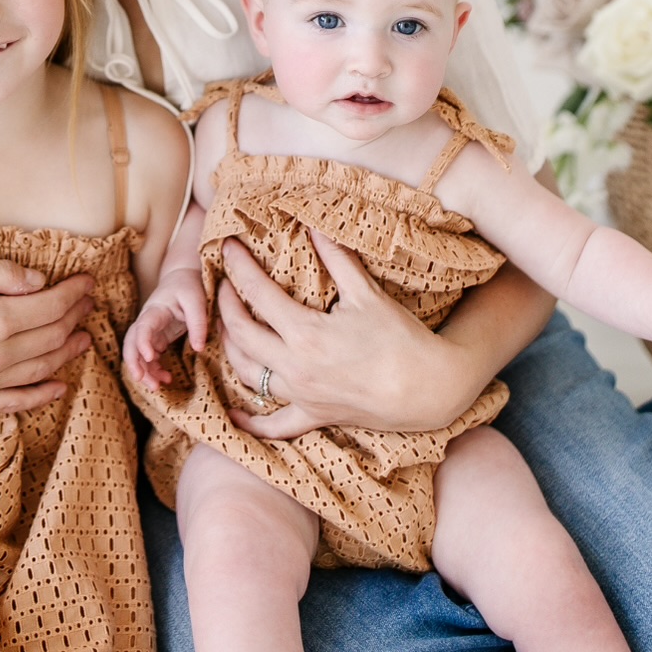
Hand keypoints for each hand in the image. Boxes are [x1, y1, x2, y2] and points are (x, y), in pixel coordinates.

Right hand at [0, 253, 96, 411]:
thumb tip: (39, 281)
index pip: (51, 306)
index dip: (75, 293)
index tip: (89, 281)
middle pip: (51, 337)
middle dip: (75, 317)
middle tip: (88, 303)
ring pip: (40, 369)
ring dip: (67, 352)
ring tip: (83, 337)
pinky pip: (15, 402)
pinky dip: (41, 395)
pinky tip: (58, 386)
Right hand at [124, 271, 209, 390]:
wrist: (183, 277)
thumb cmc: (189, 285)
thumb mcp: (197, 300)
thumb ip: (198, 323)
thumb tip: (198, 349)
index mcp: (155, 309)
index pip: (142, 327)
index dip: (142, 343)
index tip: (150, 357)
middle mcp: (147, 321)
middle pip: (130, 342)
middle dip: (133, 363)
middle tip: (143, 381)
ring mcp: (150, 331)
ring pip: (137, 353)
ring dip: (144, 371)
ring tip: (157, 387)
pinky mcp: (156, 338)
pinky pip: (149, 357)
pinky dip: (154, 369)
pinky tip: (166, 379)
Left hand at [216, 233, 486, 440]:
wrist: (429, 388)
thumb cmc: (401, 338)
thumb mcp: (367, 293)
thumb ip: (337, 258)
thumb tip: (314, 225)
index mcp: (306, 333)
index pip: (258, 295)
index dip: (239, 268)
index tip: (227, 248)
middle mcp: (295, 368)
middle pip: (241, 335)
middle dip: (225, 306)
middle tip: (223, 284)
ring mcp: (302, 396)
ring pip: (248, 376)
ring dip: (230, 350)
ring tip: (226, 328)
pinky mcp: (314, 417)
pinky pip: (273, 426)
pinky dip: (250, 422)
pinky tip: (233, 415)